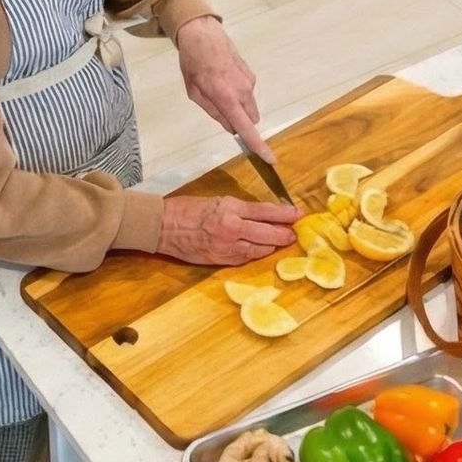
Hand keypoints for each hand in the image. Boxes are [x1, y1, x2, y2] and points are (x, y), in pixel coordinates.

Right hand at [158, 194, 301, 265]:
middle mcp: (232, 228)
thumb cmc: (187, 209)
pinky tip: (261, 251)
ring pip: (258, 249)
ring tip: (281, 242)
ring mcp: (226, 247)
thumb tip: (262, 214)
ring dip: (271, 246)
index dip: (284, 215)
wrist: (163, 226)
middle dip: (283, 234)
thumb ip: (240, 209)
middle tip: (294, 233)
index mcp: (230, 208)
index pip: (265, 211)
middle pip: (267, 233)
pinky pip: (244, 258)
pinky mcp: (220, 259)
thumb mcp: (217, 201)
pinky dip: (254, 254)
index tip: (298, 215)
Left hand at [174, 16, 273, 162]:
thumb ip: (214, 112)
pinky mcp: (251, 75)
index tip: (271, 160)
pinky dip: (238, 94)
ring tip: (217, 88)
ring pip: (249, 107)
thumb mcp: (195, 93)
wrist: (203, 35)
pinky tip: (224, 78)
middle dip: (239, 121)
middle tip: (217, 106)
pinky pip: (247, 94)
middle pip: (250, 120)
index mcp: (227, 98)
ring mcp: (250, 82)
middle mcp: (244, 92)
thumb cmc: (193, 64)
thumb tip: (231, 128)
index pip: (247, 128)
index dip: (258, 146)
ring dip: (237, 106)